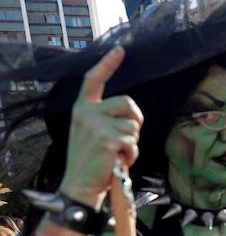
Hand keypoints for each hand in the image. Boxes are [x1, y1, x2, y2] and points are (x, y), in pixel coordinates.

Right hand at [58, 47, 142, 208]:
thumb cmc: (90, 162)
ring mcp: (95, 125)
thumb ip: (104, 118)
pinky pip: (133, 141)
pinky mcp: (106, 139)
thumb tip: (131, 113)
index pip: (93, 81)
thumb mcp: (90, 133)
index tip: (120, 50)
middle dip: (135, 121)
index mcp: (81, 109)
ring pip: (133, 125)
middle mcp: (86, 113)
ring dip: (132, 143)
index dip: (107, 64)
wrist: (79, 186)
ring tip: (116, 154)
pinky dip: (132, 154)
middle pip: (128, 103)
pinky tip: (118, 161)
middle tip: (125, 140)